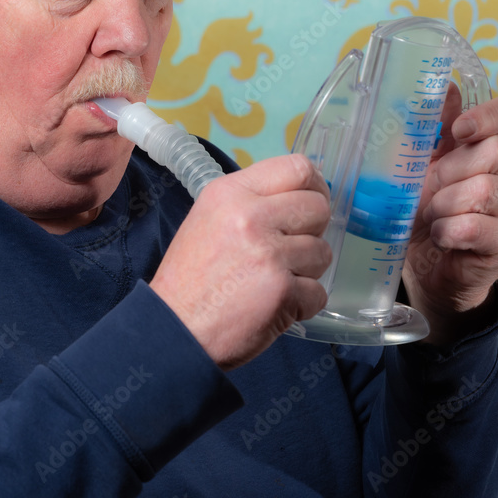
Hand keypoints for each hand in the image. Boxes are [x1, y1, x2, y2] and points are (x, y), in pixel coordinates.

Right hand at [149, 155, 331, 370]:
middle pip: (318, 207)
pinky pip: (319, 291)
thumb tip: (298, 196)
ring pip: (323, 251)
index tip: (312, 202)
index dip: (314, 186)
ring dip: (306, 271)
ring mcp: (269, 254)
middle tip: (289, 250)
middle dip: (312, 232)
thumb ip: (251, 202)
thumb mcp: (208, 218)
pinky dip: (302, 304)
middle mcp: (251, 217)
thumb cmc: (190, 279)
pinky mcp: (283, 291)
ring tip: (273, 281)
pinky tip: (274, 306)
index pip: (297, 167)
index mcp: (231, 193)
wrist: (174, 330)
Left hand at [403, 89, 497, 344]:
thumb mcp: (428, 163)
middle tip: (431, 189)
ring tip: (432, 216)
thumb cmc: (431, 208)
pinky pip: (475, 227)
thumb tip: (446, 86)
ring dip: (444, 203)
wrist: (428, 264)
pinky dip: (447, 230)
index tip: (459, 130)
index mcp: (494, 153)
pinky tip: (440, 236)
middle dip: (450, 169)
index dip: (490, 117)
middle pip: (495, 152)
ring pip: (485, 189)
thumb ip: (438, 128)